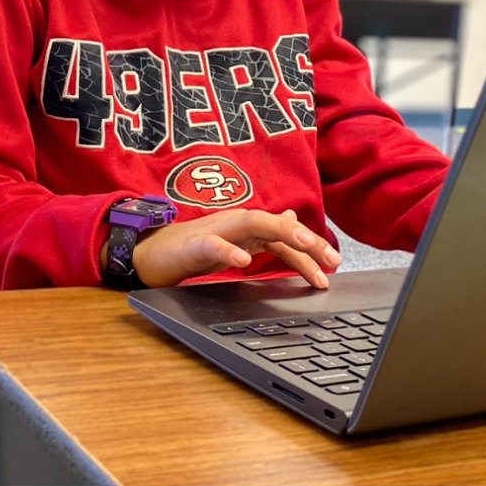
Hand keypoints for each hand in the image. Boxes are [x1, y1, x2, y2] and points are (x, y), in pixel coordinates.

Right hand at [131, 208, 340, 288]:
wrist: (151, 251)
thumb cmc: (194, 247)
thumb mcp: (236, 240)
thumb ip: (264, 234)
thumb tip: (291, 219)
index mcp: (246, 228)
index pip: (285, 234)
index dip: (311, 247)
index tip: (334, 266)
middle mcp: (235, 223)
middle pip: (275, 225)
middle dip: (305, 239)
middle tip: (331, 258)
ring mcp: (214, 231)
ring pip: (251, 224)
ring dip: (279, 232)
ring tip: (303, 244)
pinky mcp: (193, 244)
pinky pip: (212, 244)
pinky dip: (228, 251)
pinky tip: (242, 261)